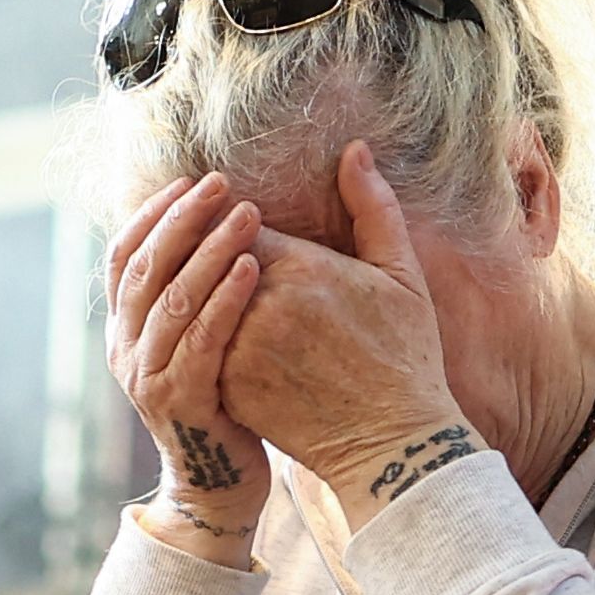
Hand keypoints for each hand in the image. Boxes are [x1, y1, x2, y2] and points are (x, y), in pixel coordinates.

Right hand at [105, 177, 274, 547]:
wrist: (218, 486)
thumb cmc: (220, 401)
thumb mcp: (191, 344)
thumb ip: (189, 296)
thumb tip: (205, 228)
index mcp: (124, 330)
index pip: (122, 256)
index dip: (151, 213)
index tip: (189, 179)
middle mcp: (126, 350)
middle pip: (146, 267)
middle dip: (183, 218)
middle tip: (222, 183)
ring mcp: (148, 378)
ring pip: (173, 298)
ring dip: (210, 248)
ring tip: (248, 213)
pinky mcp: (181, 401)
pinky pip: (202, 339)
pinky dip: (225, 298)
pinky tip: (252, 267)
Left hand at [212, 148, 467, 490]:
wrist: (391, 445)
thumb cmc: (404, 355)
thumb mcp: (402, 275)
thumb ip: (373, 207)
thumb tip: (355, 148)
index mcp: (299, 268)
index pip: (233, 220)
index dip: (228, 215)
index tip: (231, 214)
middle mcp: (259, 307)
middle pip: (203, 259)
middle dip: (200, 249)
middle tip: (197, 240)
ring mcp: (237, 351)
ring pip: (193, 303)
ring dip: (190, 292)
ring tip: (195, 286)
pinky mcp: (225, 389)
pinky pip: (194, 347)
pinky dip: (194, 335)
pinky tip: (200, 330)